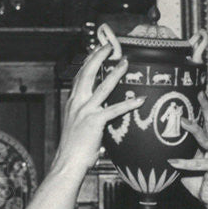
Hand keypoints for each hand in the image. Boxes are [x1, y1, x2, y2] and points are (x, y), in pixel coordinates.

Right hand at [51, 45, 144, 174]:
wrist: (67, 162)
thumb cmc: (75, 148)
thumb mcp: (79, 127)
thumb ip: (89, 117)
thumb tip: (101, 115)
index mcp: (73, 102)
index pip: (80, 76)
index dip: (88, 62)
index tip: (96, 51)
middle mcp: (77, 103)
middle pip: (87, 73)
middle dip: (98, 57)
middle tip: (109, 46)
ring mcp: (85, 111)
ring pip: (102, 87)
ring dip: (115, 73)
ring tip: (125, 63)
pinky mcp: (94, 122)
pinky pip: (114, 110)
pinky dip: (128, 104)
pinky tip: (139, 100)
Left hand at [167, 92, 207, 208]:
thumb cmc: (200, 183)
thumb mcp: (185, 166)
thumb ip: (177, 154)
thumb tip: (156, 147)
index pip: (206, 123)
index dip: (203, 107)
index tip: (197, 91)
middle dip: (206, 107)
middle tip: (199, 93)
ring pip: (206, 139)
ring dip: (194, 129)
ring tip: (182, 121)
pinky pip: (199, 164)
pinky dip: (185, 163)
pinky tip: (171, 162)